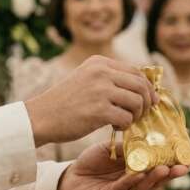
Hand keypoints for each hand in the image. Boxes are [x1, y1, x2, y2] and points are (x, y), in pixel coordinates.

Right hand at [26, 55, 158, 146]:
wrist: (40, 117)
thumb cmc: (65, 102)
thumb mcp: (86, 79)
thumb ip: (110, 79)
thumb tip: (143, 88)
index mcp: (100, 62)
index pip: (136, 71)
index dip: (147, 88)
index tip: (149, 101)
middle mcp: (101, 72)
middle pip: (141, 85)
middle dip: (147, 102)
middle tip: (141, 114)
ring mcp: (101, 90)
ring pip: (138, 102)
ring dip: (136, 115)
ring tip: (124, 121)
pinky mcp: (99, 110)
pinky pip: (127, 118)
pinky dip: (125, 125)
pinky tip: (114, 127)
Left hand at [57, 142, 189, 189]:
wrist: (70, 177)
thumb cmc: (92, 162)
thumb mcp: (111, 148)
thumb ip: (127, 146)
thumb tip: (146, 136)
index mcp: (137, 168)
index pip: (157, 164)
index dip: (171, 161)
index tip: (185, 155)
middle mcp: (134, 182)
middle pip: (156, 178)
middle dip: (170, 172)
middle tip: (183, 166)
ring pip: (142, 185)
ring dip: (154, 178)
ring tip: (165, 170)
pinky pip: (123, 188)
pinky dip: (132, 180)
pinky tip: (139, 173)